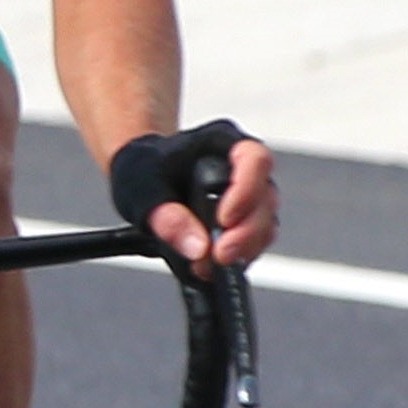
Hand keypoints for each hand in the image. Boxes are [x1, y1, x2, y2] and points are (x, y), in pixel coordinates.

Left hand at [108, 120, 274, 272]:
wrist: (142, 175)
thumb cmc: (143, 169)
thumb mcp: (141, 188)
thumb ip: (165, 216)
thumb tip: (198, 248)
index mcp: (222, 142)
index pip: (255, 159)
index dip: (246, 191)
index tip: (224, 219)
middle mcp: (244, 167)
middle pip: (266, 198)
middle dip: (246, 232)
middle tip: (219, 254)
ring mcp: (250, 194)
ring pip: (266, 222)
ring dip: (245, 248)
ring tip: (211, 263)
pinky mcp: (246, 220)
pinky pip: (256, 240)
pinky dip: (239, 256)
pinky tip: (214, 266)